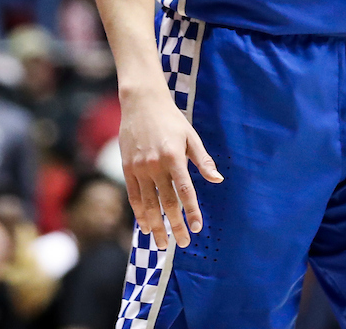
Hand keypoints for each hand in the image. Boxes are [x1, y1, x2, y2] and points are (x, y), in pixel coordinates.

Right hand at [119, 85, 222, 249]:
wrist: (141, 102)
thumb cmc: (171, 119)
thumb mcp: (191, 136)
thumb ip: (203, 160)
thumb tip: (217, 180)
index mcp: (173, 156)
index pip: (185, 191)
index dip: (191, 211)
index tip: (197, 228)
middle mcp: (155, 164)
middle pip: (166, 202)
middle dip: (175, 225)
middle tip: (183, 243)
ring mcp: (139, 167)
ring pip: (148, 203)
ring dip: (156, 225)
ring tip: (162, 244)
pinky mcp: (127, 167)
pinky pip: (133, 195)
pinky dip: (139, 212)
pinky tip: (145, 226)